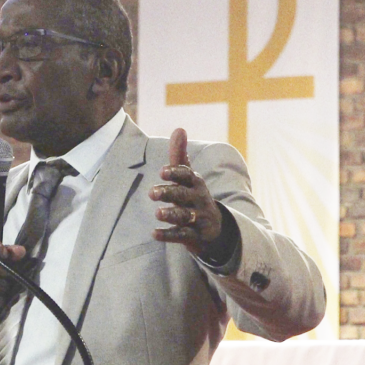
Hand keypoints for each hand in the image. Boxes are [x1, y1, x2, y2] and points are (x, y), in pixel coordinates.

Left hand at [149, 128, 221, 254]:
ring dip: (171, 214)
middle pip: (184, 196)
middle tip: (151, 193)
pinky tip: (154, 234)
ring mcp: (198, 219)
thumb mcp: (188, 177)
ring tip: (157, 213)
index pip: (187, 176)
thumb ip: (180, 155)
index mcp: (196, 184)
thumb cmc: (193, 196)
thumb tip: (179, 129)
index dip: (176, 173)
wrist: (214, 228)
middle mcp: (199, 200)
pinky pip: (182, 236)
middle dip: (170, 193)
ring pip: (185, 216)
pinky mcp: (194, 236)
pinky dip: (169, 235)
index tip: (162, 172)